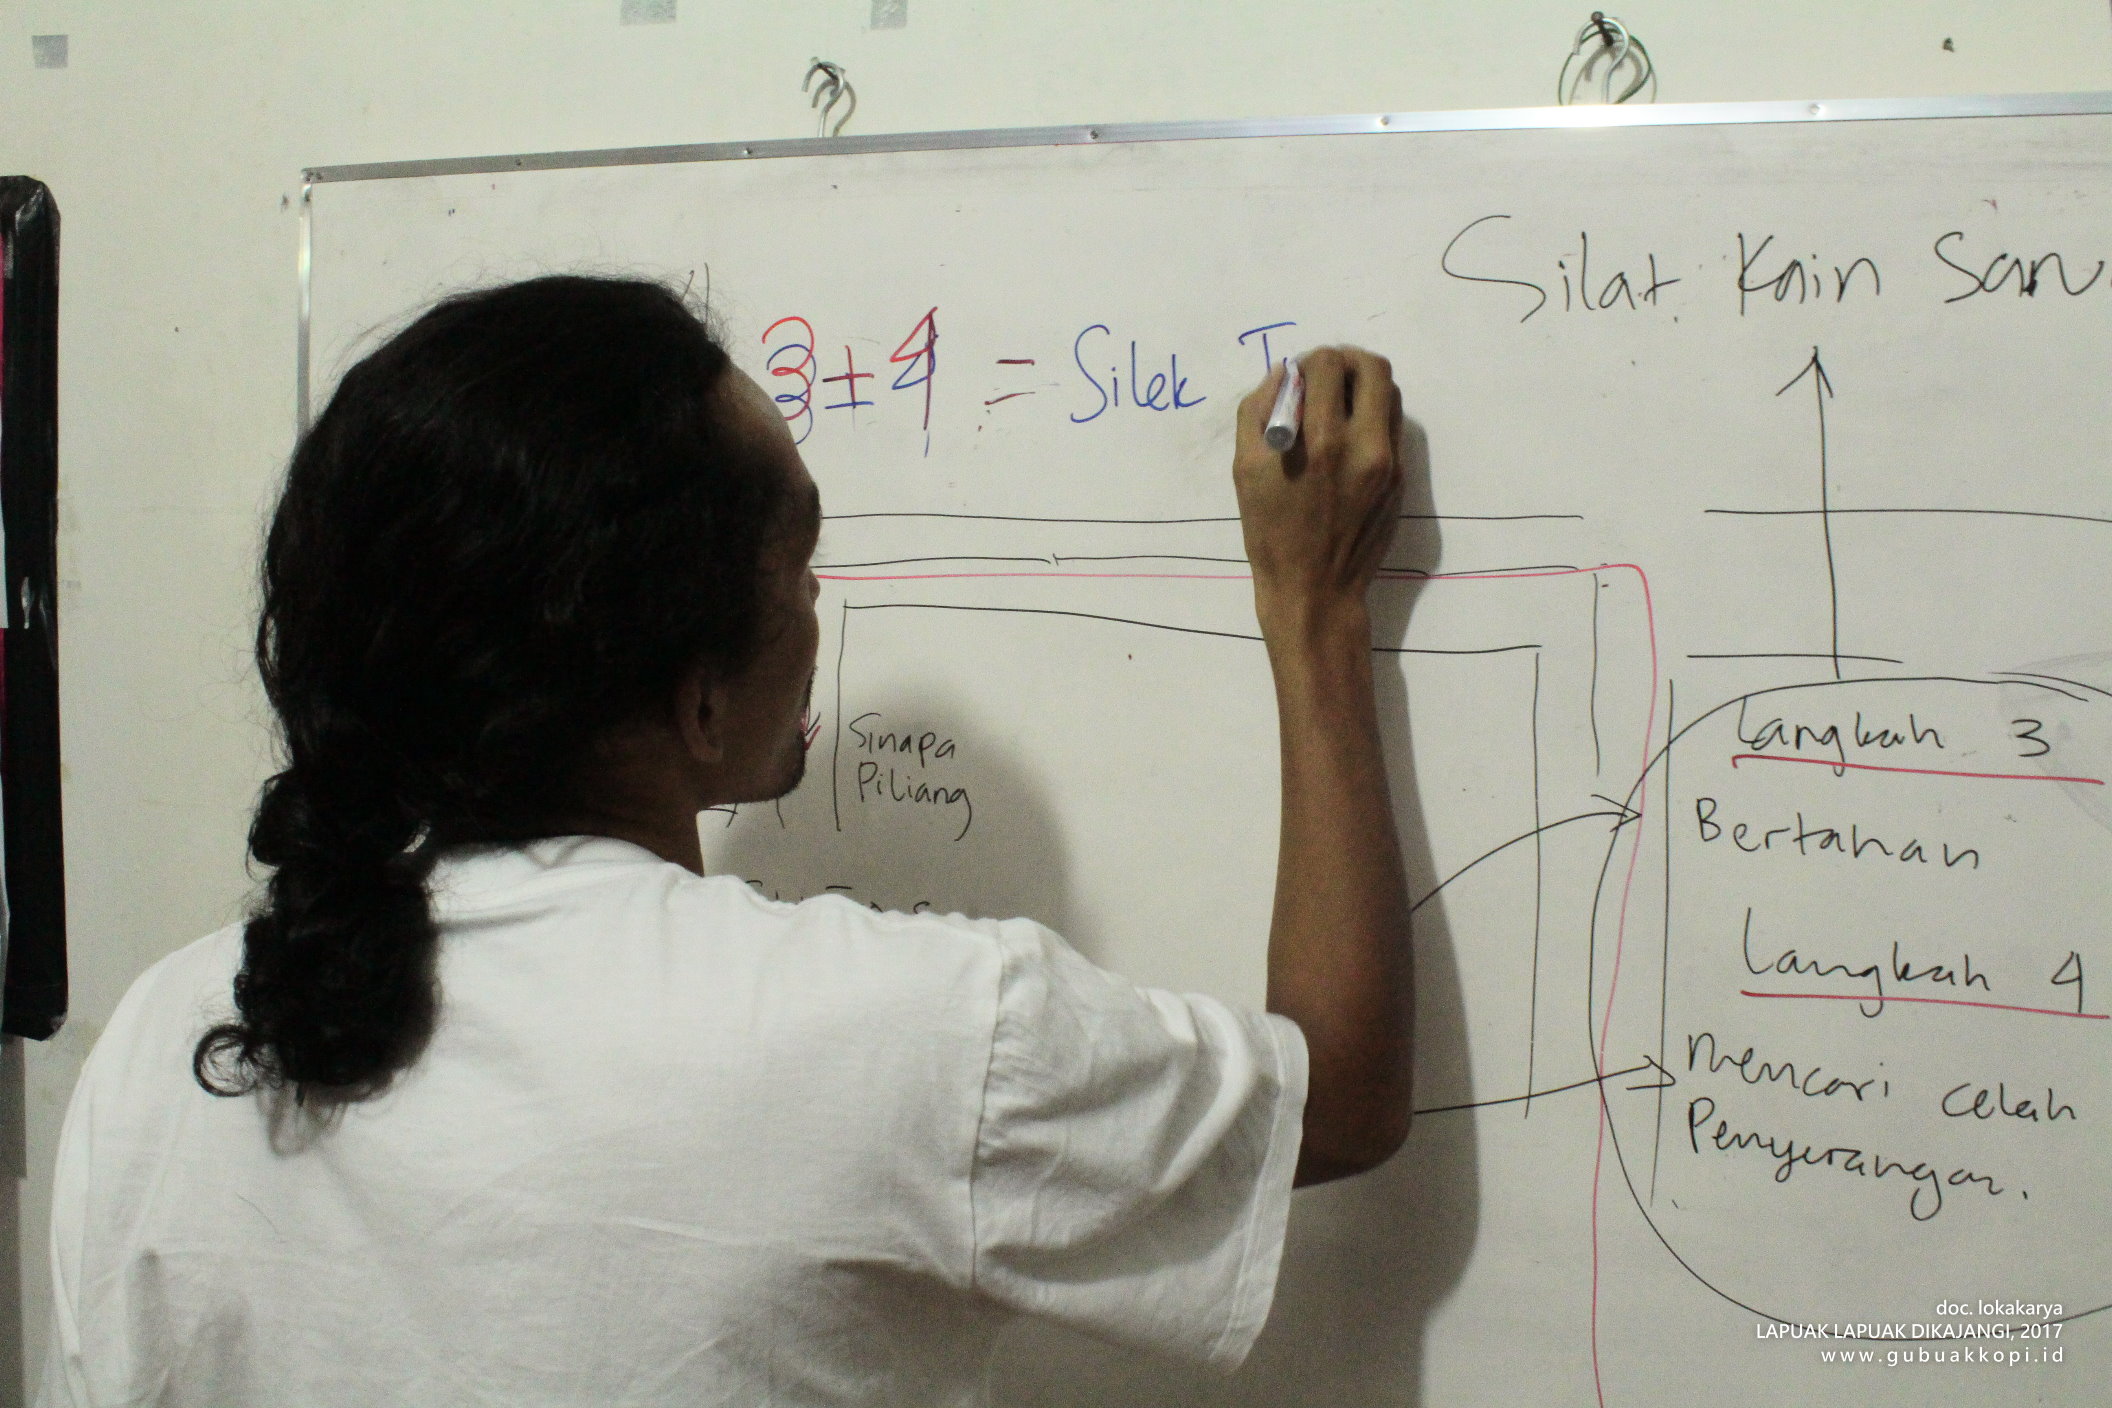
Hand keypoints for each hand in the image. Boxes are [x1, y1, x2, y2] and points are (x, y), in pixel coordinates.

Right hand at [1233, 347, 1404, 638]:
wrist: (1315, 590)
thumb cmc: (1270, 532)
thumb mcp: (1245, 470)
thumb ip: (1259, 411)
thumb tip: (1284, 372)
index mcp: (1320, 440)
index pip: (1329, 363)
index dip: (1310, 361)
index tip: (1297, 379)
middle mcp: (1364, 444)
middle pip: (1372, 367)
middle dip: (1344, 362)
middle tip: (1323, 380)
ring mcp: (1390, 461)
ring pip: (1390, 392)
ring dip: (1362, 387)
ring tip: (1336, 408)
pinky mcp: (1401, 477)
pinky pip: (1392, 426)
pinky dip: (1371, 418)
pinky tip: (1347, 440)